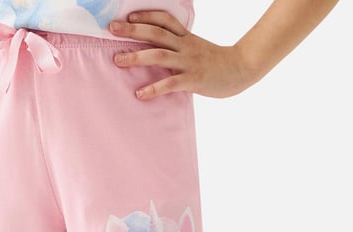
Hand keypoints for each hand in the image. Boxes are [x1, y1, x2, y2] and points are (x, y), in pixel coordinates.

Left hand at [109, 10, 252, 99]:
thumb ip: (180, 48)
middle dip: (132, 30)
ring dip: (136, 57)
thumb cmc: (216, 63)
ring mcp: (189, 62)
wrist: (240, 70)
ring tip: (117, 60)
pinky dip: (154, 88)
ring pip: (159, 55)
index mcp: (186, 37)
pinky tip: (140, 93)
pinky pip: (170, 84)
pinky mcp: (193, 80)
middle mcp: (185, 46)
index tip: (128, 16)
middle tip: (112, 29)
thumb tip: (158, 52)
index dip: (146, 16)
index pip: (165, 20)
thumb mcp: (197, 49)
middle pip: (156, 33)